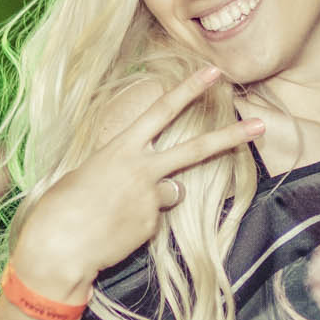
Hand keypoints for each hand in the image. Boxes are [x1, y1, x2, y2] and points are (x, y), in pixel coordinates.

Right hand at [11, 65, 263, 299]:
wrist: (59, 246)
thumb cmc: (61, 206)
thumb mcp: (88, 172)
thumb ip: (122, 167)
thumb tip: (145, 178)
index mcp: (121, 148)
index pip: (162, 111)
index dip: (189, 90)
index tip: (214, 72)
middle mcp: (142, 169)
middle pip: (196, 149)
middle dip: (230, 135)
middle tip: (260, 124)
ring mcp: (151, 198)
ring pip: (174, 189)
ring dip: (160, 194)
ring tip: (121, 208)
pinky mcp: (153, 225)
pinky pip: (155, 218)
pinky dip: (140, 221)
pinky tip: (116, 229)